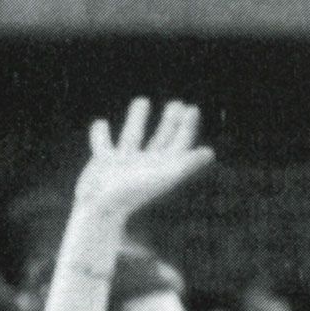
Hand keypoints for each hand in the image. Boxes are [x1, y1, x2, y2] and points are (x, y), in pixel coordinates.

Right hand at [73, 98, 213, 221]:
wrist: (100, 210)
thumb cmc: (133, 192)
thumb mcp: (164, 176)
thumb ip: (187, 164)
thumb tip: (210, 153)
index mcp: (161, 168)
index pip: (179, 146)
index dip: (187, 128)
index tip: (193, 109)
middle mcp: (144, 166)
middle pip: (161, 141)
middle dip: (170, 123)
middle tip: (177, 103)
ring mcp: (122, 164)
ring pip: (132, 137)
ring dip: (138, 119)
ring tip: (142, 100)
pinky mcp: (102, 163)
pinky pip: (102, 144)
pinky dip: (100, 134)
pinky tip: (100, 123)